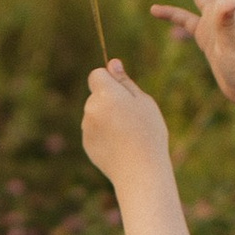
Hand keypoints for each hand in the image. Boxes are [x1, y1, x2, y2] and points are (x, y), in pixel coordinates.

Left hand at [80, 59, 172, 187]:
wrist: (139, 171)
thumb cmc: (148, 133)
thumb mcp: (143, 102)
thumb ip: (125, 82)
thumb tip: (112, 63)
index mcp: (105, 94)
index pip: (96, 75)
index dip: (109, 80)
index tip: (122, 92)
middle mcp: (91, 109)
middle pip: (97, 95)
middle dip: (110, 101)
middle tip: (133, 118)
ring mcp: (86, 128)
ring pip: (96, 114)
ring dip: (107, 118)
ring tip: (128, 134)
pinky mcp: (86, 144)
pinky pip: (95, 131)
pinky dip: (104, 134)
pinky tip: (120, 146)